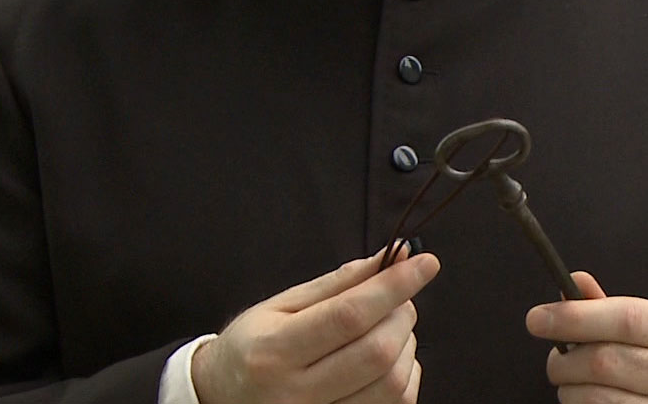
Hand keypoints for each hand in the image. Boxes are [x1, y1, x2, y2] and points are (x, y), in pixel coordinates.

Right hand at [192, 249, 439, 403]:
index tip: (425, 263)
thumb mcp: (282, 305)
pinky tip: (387, 360)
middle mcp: (296, 395)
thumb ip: (339, 283)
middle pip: (377, 353)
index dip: (393, 287)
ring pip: (392, 384)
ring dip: (406, 346)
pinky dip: (405, 375)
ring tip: (388, 328)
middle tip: (396, 298)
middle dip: (401, 314)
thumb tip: (392, 257)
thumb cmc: (254, 346)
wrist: (222, 397)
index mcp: (275, 351)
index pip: (349, 316)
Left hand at [526, 271, 647, 403]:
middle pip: (605, 360)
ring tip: (573, 381)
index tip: (538, 318)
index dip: (577, 317)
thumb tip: (573, 282)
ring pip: (595, 396)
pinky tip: (587, 397)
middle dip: (565, 359)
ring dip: (569, 388)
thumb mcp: (641, 329)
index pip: (627, 319)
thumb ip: (605, 307)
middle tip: (555, 358)